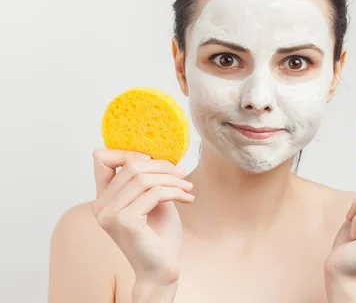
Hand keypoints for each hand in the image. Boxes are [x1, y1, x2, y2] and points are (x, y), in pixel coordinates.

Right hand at [91, 149, 194, 287]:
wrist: (162, 269)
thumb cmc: (160, 236)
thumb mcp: (153, 200)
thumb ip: (148, 180)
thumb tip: (155, 155)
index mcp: (104, 199)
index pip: (102, 159)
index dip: (129, 152)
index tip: (156, 162)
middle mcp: (101, 206)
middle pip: (130, 165)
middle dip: (162, 166)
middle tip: (183, 175)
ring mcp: (110, 214)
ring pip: (143, 178)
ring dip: (172, 179)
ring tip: (188, 186)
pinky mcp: (125, 221)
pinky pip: (154, 193)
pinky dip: (175, 192)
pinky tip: (188, 198)